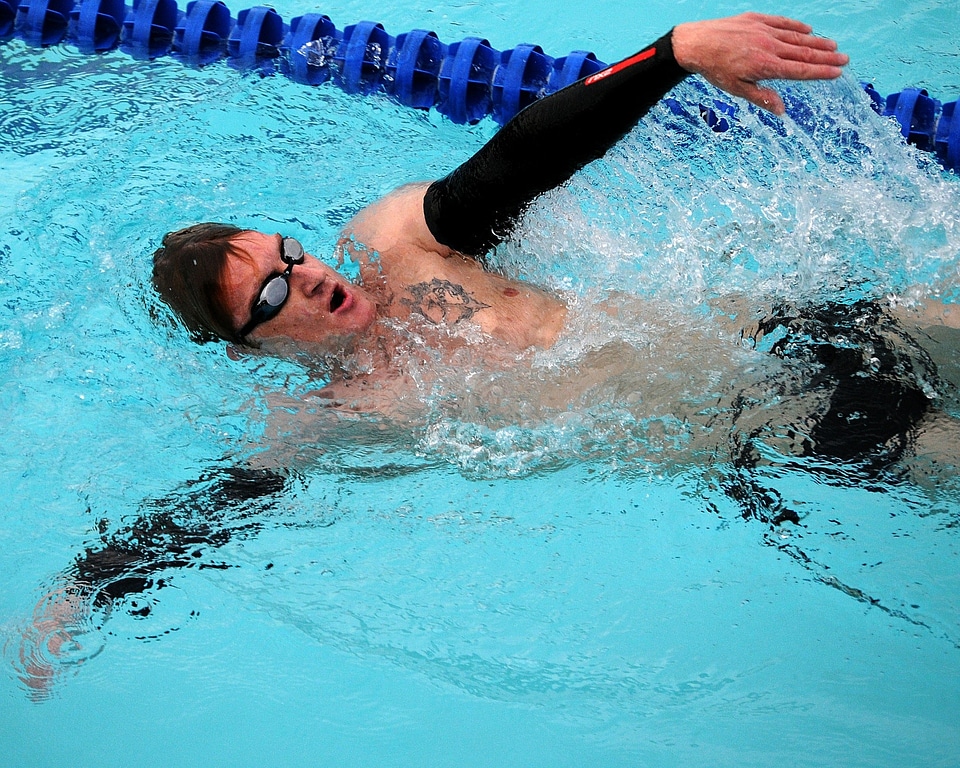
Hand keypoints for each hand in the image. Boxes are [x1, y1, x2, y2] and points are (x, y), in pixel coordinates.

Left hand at [671, 12, 848, 114]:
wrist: (696, 44)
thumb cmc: (715, 70)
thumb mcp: (737, 89)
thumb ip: (762, 97)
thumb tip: (782, 111)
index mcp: (765, 66)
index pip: (800, 70)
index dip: (820, 72)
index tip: (837, 72)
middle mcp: (768, 46)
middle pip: (804, 52)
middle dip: (826, 57)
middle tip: (845, 59)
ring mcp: (764, 30)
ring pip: (796, 37)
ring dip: (816, 42)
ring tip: (833, 46)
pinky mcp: (756, 19)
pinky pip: (781, 22)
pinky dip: (796, 27)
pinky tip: (808, 30)